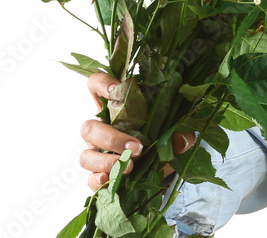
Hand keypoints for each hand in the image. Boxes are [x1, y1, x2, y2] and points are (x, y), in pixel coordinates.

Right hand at [80, 72, 195, 190]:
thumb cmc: (162, 138)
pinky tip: (109, 180)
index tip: (116, 90)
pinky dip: (97, 181)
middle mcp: (102, 128)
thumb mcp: (175, 131)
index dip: (101, 84)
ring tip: (130, 166)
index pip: (96, 86)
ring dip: (106, 162)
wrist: (162, 166)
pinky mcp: (99, 175)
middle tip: (136, 147)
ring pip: (86, 155)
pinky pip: (89, 179)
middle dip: (111, 138)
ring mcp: (97, 152)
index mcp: (116, 108)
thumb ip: (180, 131)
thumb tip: (180, 138)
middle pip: (88, 127)